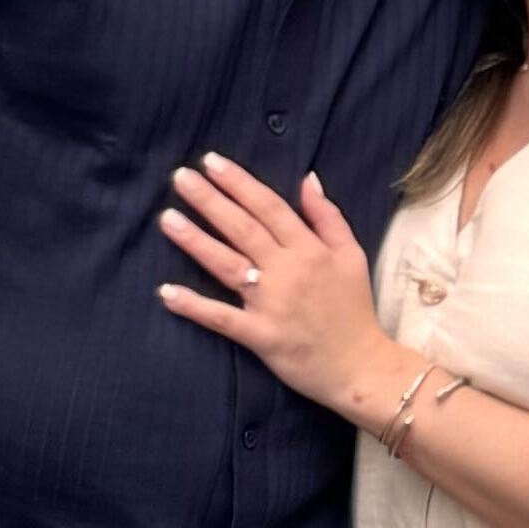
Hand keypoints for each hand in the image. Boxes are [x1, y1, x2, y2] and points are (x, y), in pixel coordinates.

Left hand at [157, 152, 390, 416]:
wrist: (361, 365)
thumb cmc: (353, 308)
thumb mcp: (351, 254)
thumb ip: (328, 217)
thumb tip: (307, 179)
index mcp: (309, 248)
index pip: (268, 207)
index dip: (239, 182)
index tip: (212, 162)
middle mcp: (287, 271)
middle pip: (242, 228)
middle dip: (210, 200)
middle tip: (180, 178)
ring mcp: (271, 304)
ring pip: (227, 265)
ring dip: (196, 241)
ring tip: (168, 219)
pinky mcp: (260, 336)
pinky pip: (222, 318)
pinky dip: (194, 306)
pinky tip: (167, 292)